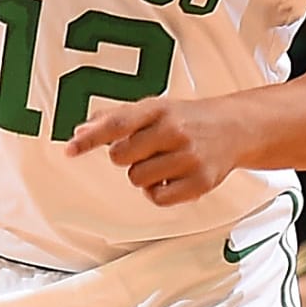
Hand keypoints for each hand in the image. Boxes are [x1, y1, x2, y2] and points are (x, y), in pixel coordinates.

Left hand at [64, 93, 247, 205]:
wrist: (234, 127)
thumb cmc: (186, 119)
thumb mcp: (153, 108)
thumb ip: (114, 118)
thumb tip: (80, 131)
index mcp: (159, 108)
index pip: (117, 123)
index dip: (91, 138)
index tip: (70, 149)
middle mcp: (175, 130)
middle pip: (120, 157)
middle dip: (126, 156)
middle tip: (146, 148)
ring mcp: (189, 157)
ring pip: (137, 179)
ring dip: (143, 174)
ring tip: (163, 161)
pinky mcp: (200, 182)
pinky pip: (157, 197)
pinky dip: (157, 191)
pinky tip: (172, 177)